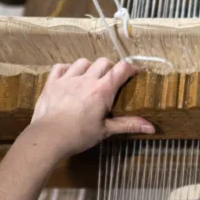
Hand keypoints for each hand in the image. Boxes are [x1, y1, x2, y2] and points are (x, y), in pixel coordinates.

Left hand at [27, 58, 152, 158]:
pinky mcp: (52, 82)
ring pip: (82, 62)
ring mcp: (67, 79)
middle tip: (112, 79)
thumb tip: (152, 128)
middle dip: (111, 67)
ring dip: (90, 67)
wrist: (48, 137)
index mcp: (102, 90)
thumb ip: (128, 125)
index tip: (135, 73)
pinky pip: (61, 67)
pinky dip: (68, 69)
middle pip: (103, 62)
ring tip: (91, 77)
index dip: (131, 68)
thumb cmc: (79, 135)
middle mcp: (86, 79)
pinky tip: (70, 76)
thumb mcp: (106, 130)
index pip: (121, 69)